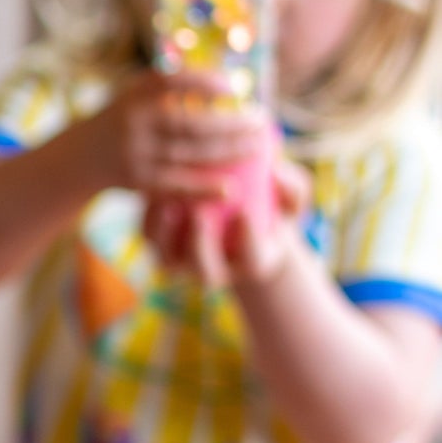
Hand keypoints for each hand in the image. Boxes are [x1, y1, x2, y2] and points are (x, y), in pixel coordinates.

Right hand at [91, 68, 268, 198]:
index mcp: (134, 94)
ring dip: (229, 151)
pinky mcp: (137, 182)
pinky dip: (203, 189)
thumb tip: (225, 81)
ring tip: (257, 146)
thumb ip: (171, 86)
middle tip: (261, 121)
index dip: (205, 83)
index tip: (235, 88)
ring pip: (191, 154)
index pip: (172, 81)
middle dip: (231, 124)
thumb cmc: (124, 119)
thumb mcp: (136, 92)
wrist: (81, 156)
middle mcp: (134, 122)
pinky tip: (229, 189)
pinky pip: (176, 186)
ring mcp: (135, 154)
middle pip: (191, 123)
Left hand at [144, 152, 308, 287]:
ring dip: (166, 235)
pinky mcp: (160, 247)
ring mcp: (185, 264)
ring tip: (168, 204)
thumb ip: (293, 188)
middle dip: (200, 244)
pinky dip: (148, 218)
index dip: (248, 241)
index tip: (245, 213)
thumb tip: (277, 170)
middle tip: (201, 212)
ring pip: (169, 261)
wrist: (237, 213)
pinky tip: (151, 191)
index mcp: (255, 263)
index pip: (253, 261)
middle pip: (205, 271)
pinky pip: (149, 238)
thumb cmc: (271, 205)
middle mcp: (217, 271)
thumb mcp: (291, 197)